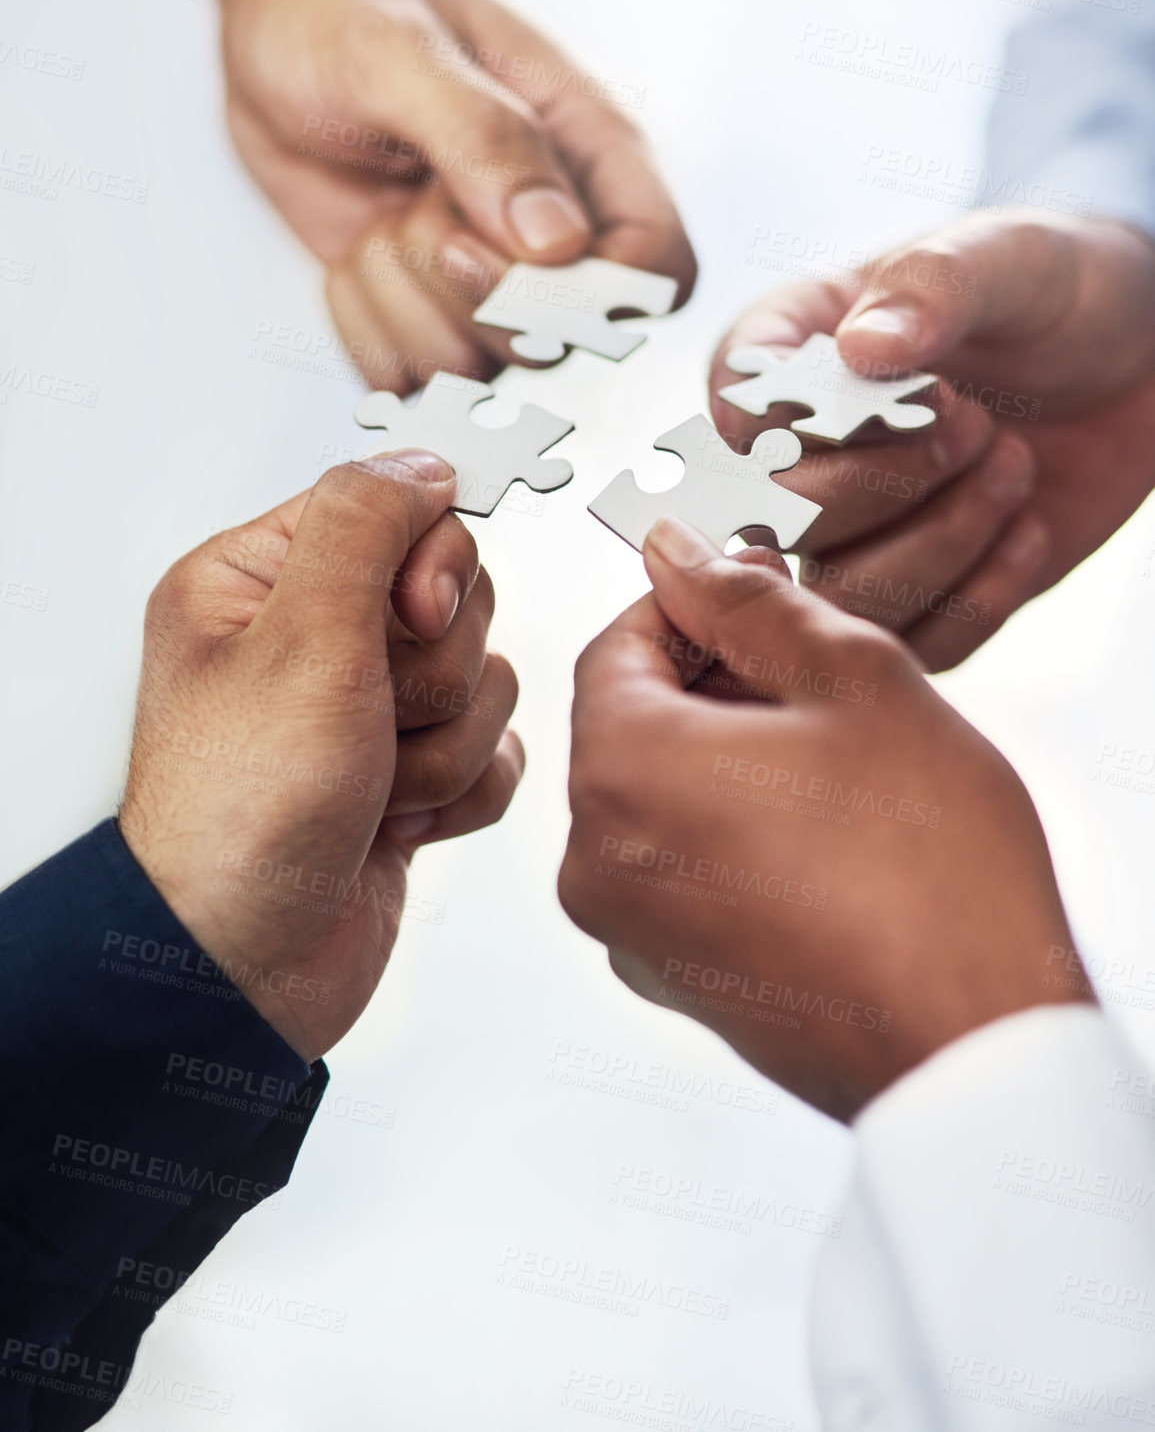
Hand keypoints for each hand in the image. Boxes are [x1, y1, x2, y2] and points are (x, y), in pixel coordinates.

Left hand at [119, 449, 521, 1061]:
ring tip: (374, 786)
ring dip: (443, 744)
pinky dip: (460, 790)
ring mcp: (362, 711)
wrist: (245, 967)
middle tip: (373, 717)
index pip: (399, 512)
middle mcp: (312, 639)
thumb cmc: (240, 818)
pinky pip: (494, 748)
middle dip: (435, 673)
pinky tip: (400, 822)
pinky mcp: (405, 775)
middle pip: (455, 597)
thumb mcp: (300, 638)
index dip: (428, 568)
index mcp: (261, 584)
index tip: (406, 622)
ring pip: (484, 677)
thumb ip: (365, 525)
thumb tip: (421, 461)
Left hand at [221, 0, 695, 390]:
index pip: (660, 270)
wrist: (279, 23)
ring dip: (400, 300)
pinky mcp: (429, 316)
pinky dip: (360, 320)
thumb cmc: (347, 8)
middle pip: (557, 343)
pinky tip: (355, 250)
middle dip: (462, 288)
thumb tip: (558, 243)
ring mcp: (495, 285)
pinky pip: (403, 376)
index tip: (488, 249)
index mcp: (592, 151)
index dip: (589, 297)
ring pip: (473, 369)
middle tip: (415, 200)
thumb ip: (486, 137)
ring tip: (381, 216)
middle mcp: (559, 232)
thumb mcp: (402, 49)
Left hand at [559, 518, 1087, 1120]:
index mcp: (621, 771)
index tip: (758, 598)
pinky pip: (680, 868)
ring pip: (660, 797)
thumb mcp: (854, 681)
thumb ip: (749, 601)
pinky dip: (731, 832)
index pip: (615, 646)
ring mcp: (629, 933)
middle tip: (819, 682)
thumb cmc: (931, 868)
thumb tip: (679, 553)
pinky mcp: (674, 982)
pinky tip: (825, 838)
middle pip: (632, 724)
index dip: (690, 608)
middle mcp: (596, 859)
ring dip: (731, 759)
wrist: (975, 1045)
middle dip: (716, 684)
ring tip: (837, 765)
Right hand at [709, 212, 1154, 668]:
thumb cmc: (1048, 287)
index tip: (919, 386)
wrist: (1137, 358)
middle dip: (886, 481)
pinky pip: (919, 643)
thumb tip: (861, 348)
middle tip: (978, 423)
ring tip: (1014, 465)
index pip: (737, 412)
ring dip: (940, 542)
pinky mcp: (918, 597)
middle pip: (775, 522)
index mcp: (782, 359)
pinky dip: (983, 595)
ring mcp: (852, 538)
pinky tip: (1029, 525)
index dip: (813, 422)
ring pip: (842, 599)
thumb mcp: (1002, 257)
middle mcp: (796, 458)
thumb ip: (931, 287)